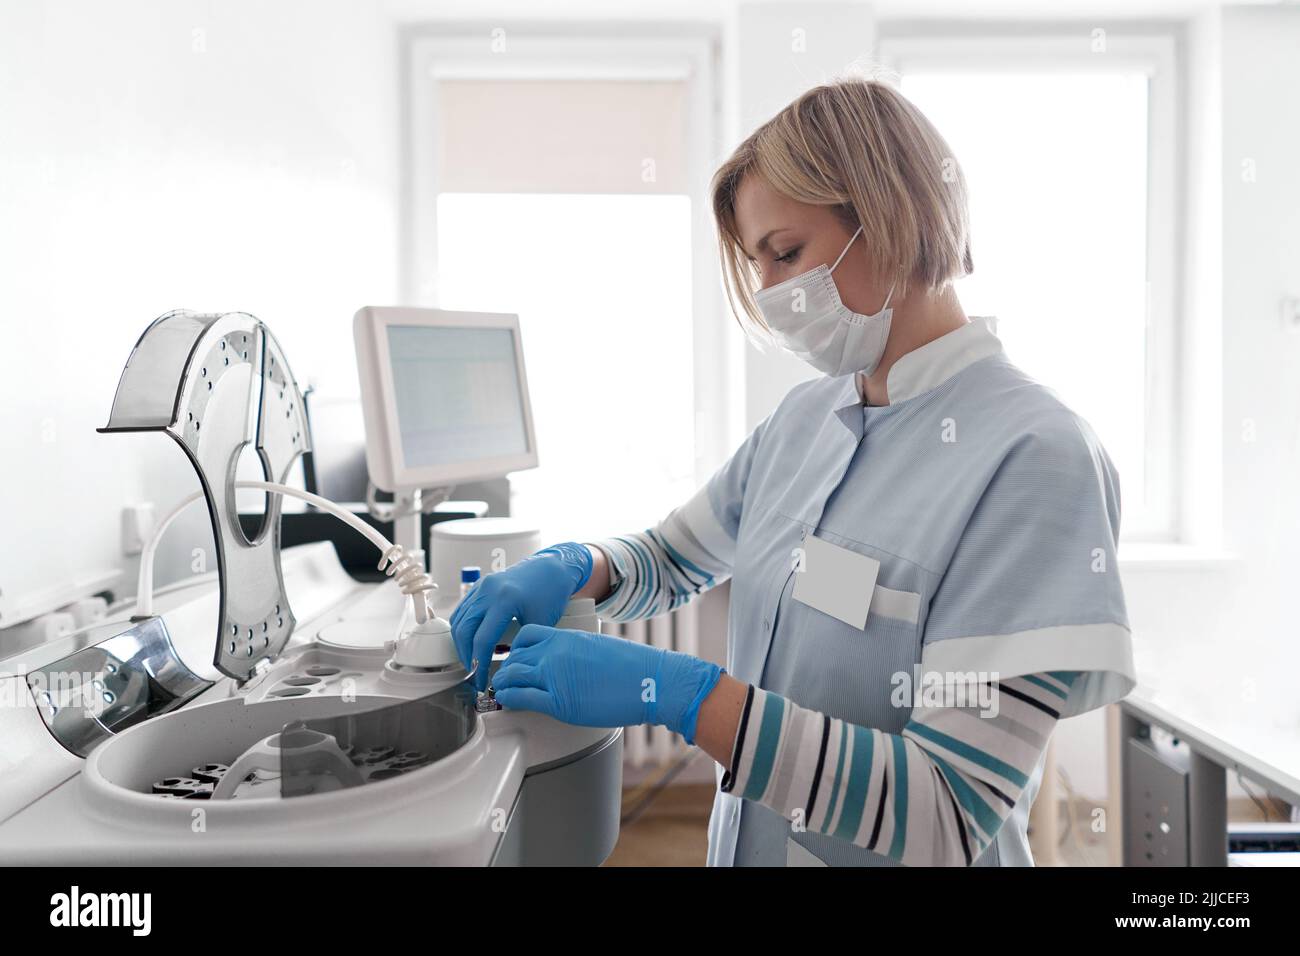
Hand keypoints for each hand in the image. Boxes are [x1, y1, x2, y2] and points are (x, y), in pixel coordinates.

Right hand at [450, 543, 591, 690]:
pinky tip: (471, 640)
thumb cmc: (551, 594)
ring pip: (458, 620)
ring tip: (472, 659)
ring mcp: (482, 586)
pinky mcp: (480, 585)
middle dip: (466, 656)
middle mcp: (488, 591)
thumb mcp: (540, 624)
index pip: (482, 640)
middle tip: (474, 672)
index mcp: (504, 600)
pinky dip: (462, 627)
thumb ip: (520, 645)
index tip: (483, 681)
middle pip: (463, 631)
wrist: (553, 568)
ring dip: (461, 643)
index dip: (480, 665)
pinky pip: (462, 609)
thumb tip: (505, 669)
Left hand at [492, 624, 723, 744]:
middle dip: (506, 669)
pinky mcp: (559, 702)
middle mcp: (556, 653)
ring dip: (502, 685)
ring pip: (511, 676)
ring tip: (501, 692)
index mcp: (567, 637)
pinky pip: (521, 697)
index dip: (515, 650)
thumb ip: (573, 652)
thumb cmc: (633, 667)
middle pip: (514, 657)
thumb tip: (563, 663)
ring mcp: (555, 676)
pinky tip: (508, 702)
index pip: (525, 636)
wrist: (652, 681)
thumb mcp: (597, 646)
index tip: (514, 659)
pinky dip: (509, 699)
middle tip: (504, 679)